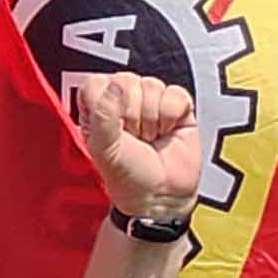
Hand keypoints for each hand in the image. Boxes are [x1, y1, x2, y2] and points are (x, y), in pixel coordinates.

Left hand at [68, 71, 201, 216]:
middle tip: (134, 139)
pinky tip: (168, 132)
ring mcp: (152, 102)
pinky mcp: (179, 107)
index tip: (111, 130)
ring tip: (151, 138)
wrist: (161, 196)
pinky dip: (172, 115)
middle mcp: (124, 100)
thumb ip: (103, 115)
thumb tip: (116, 85)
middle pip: (127, 80)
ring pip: (152, 85)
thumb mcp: (104, 149)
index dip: (106, 104)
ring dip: (153, 119)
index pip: (98, 82)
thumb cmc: (127, 177)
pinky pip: (176, 93)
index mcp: (98, 107)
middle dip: (132, 115)